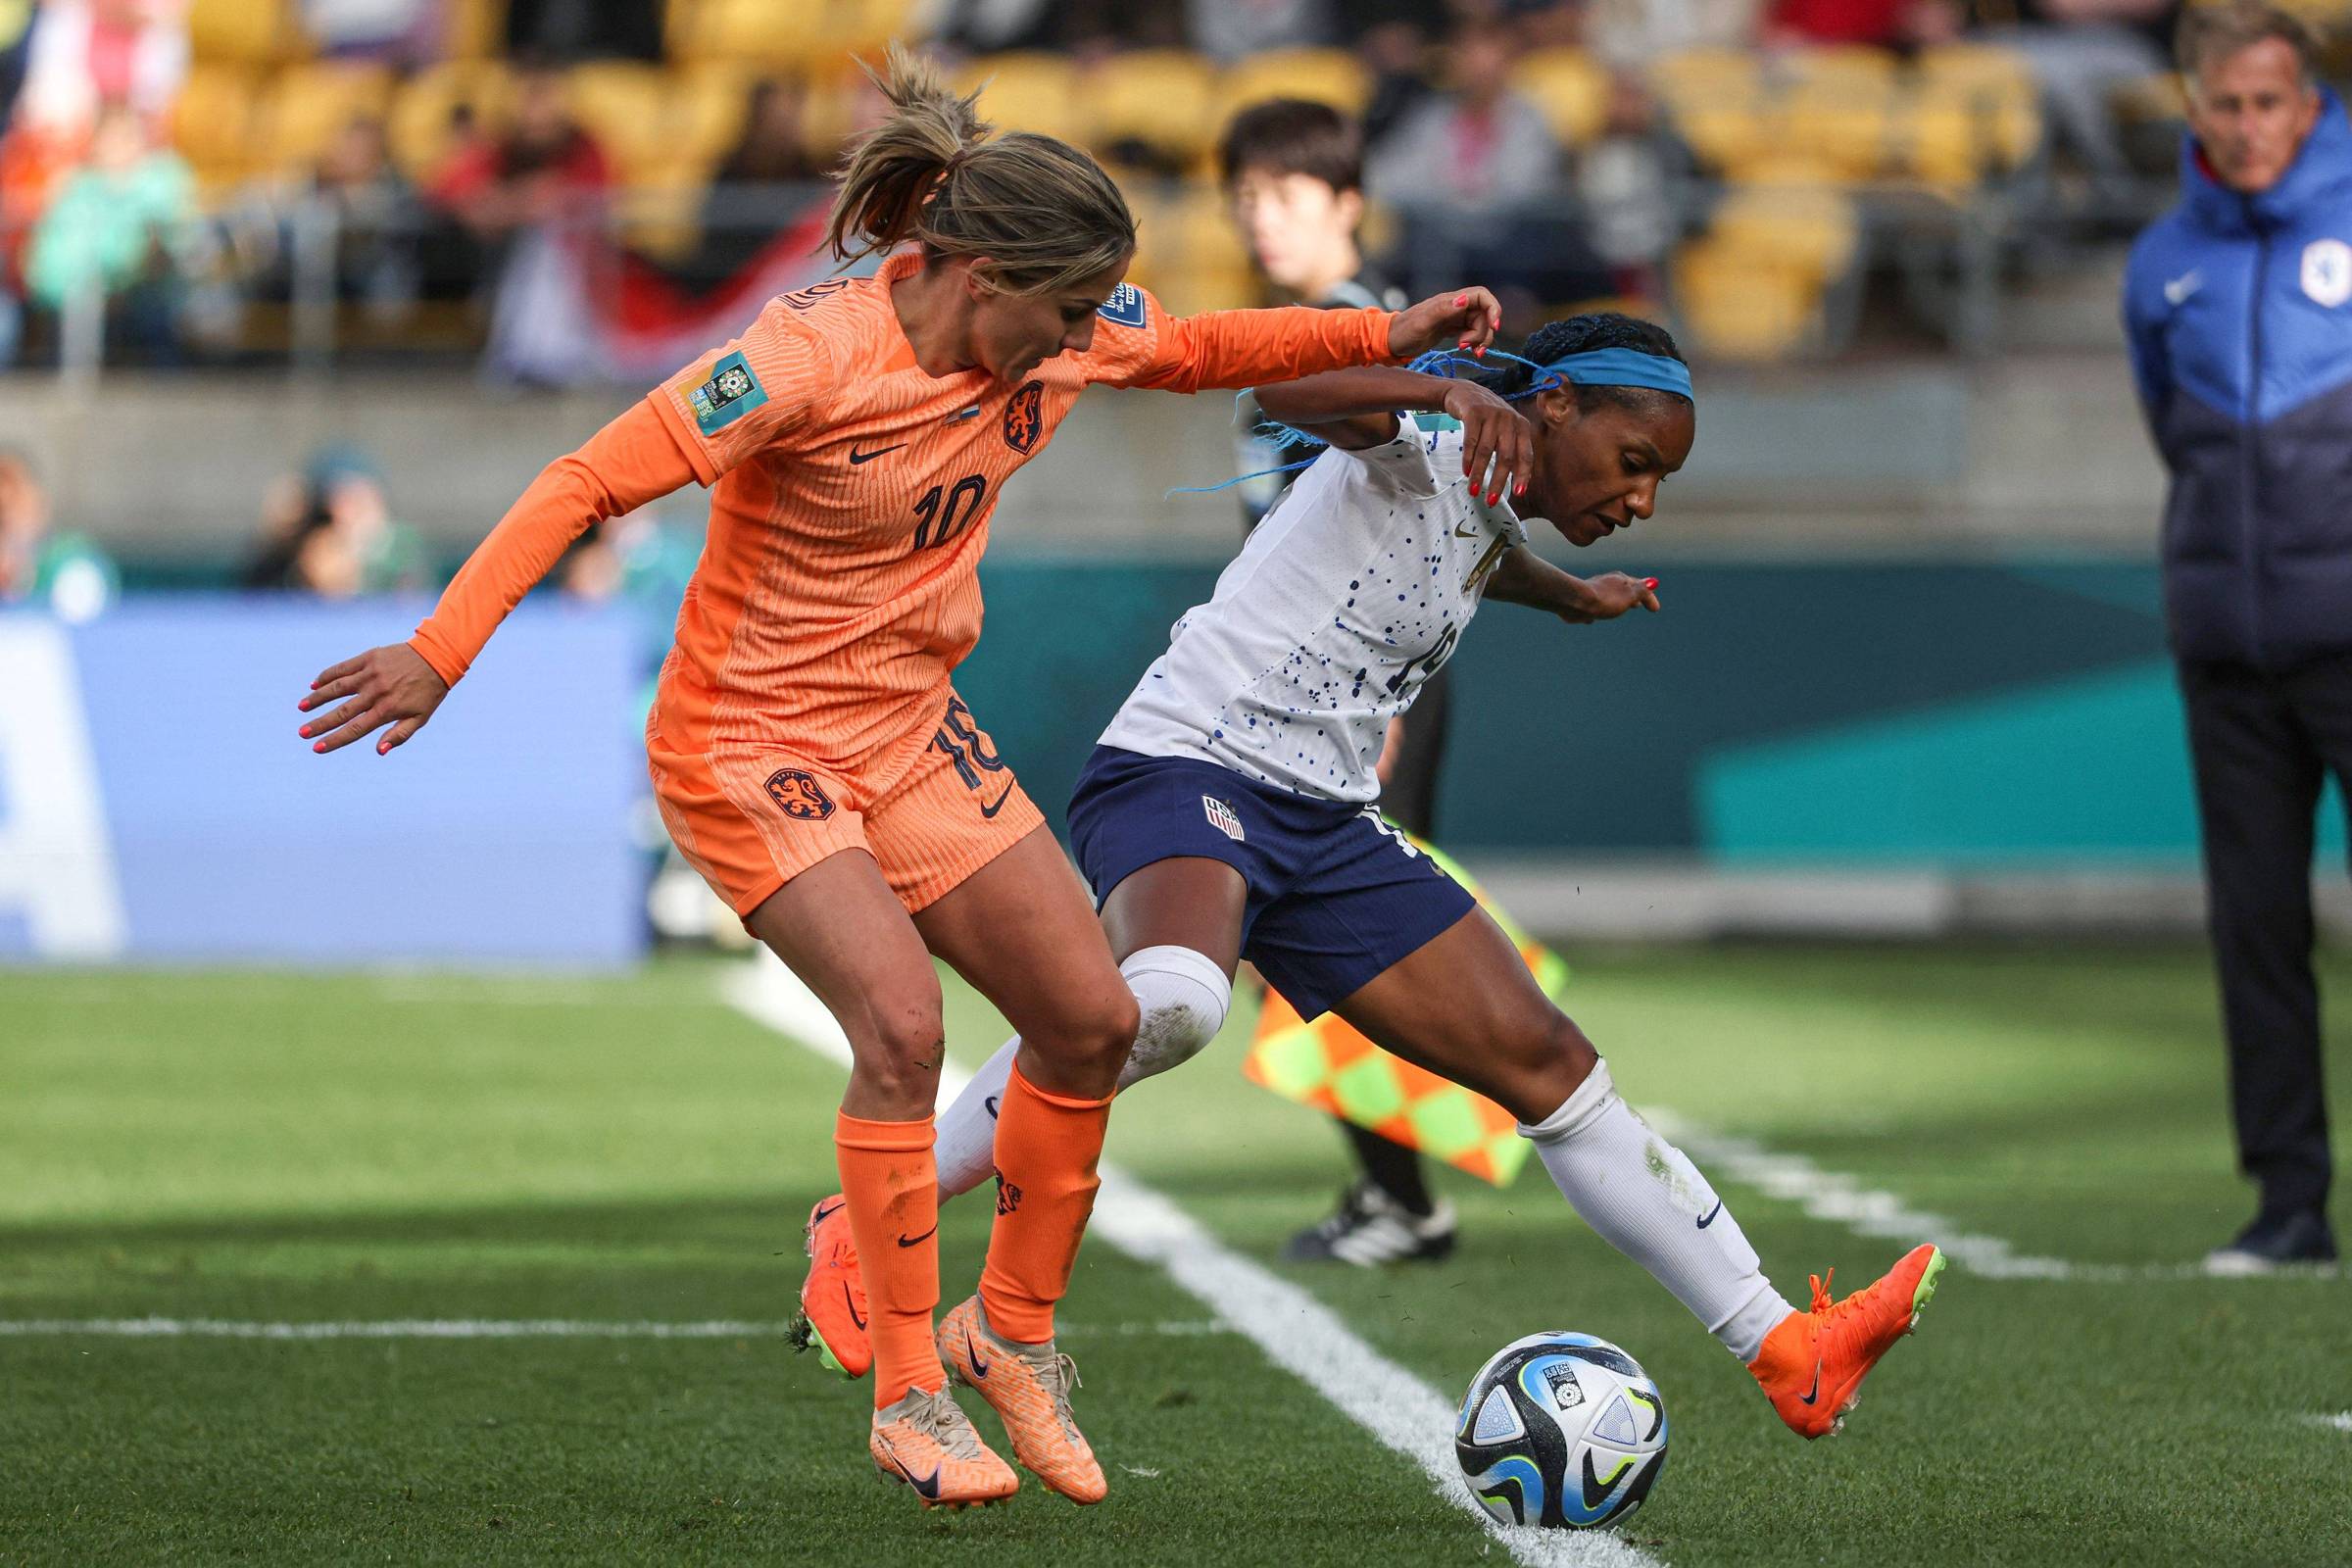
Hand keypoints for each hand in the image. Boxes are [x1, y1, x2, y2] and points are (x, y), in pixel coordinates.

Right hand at [298, 642, 449, 755]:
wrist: (437, 658)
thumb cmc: (427, 692)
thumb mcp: (420, 718)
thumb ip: (399, 735)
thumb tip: (379, 751)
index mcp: (387, 710)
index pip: (355, 729)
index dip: (335, 740)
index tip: (317, 748)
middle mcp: (376, 692)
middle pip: (341, 712)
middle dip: (319, 723)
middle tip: (302, 733)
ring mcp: (371, 674)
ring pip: (337, 688)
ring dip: (317, 698)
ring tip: (301, 707)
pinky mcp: (369, 657)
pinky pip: (342, 668)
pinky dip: (327, 676)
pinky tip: (314, 684)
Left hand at [1388, 288, 1502, 359]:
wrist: (1391, 342)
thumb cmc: (1404, 332)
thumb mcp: (1422, 323)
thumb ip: (1443, 310)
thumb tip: (1464, 300)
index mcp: (1450, 301)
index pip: (1482, 296)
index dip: (1493, 309)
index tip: (1494, 327)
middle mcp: (1455, 307)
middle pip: (1483, 314)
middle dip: (1483, 332)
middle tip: (1468, 348)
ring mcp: (1454, 318)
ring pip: (1479, 325)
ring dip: (1479, 339)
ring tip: (1466, 351)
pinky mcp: (1451, 329)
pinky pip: (1471, 332)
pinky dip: (1474, 342)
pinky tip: (1466, 351)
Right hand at [1441, 381, 1534, 506]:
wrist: (1465, 392)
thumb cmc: (1488, 418)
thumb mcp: (1505, 430)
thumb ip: (1513, 450)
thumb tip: (1519, 483)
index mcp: (1521, 426)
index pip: (1526, 455)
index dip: (1523, 475)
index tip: (1518, 494)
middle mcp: (1509, 420)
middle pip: (1506, 456)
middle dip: (1499, 481)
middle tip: (1491, 501)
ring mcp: (1492, 415)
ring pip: (1486, 451)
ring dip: (1479, 474)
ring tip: (1474, 491)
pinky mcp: (1474, 412)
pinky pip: (1471, 441)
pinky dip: (1468, 459)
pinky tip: (1466, 472)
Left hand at [1559, 573, 1660, 623]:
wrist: (1575, 602)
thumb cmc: (1605, 599)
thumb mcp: (1629, 595)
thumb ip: (1641, 590)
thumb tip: (1651, 583)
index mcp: (1620, 580)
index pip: (1639, 586)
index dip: (1649, 596)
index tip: (1655, 609)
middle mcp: (1606, 582)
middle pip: (1621, 590)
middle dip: (1630, 597)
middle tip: (1638, 605)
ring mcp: (1592, 591)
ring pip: (1606, 598)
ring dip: (1613, 604)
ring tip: (1618, 610)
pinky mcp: (1579, 602)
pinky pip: (1589, 607)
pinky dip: (1594, 611)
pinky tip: (1592, 619)